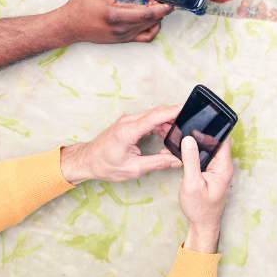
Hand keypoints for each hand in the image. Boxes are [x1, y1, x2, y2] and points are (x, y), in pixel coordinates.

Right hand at [53, 0, 172, 43]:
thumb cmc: (80, 4)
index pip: (146, 14)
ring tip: (156, 3)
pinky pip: (145, 37)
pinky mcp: (124, 40)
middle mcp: (122, 30)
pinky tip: (152, 17)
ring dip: (158, 17)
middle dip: (161, 9)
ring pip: (150, 28)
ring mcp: (124, 37)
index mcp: (115, 15)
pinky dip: (153, 27)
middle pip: (151, 21)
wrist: (69, 26)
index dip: (161, 8)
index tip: (170, 0)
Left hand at [60, 105, 182, 184]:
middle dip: (173, 116)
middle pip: (156, 113)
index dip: (172, 111)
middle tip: (189, 123)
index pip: (155, 117)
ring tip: (178, 133)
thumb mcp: (133, 168)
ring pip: (152, 115)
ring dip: (166, 121)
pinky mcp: (128, 123)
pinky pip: (147, 118)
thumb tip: (176, 160)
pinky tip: (165, 133)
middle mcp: (128, 122)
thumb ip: (157, 163)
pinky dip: (158, 123)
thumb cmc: (105, 165)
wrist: (87, 160)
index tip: (186, 108)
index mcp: (128, 131)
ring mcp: (127, 120)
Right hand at [180, 137, 234, 252]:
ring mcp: (218, 169)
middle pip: (215, 141)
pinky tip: (184, 150)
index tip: (196, 122)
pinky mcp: (211, 172)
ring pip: (209, 148)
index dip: (210, 129)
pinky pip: (205, 156)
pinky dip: (195, 152)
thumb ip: (190, 160)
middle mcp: (224, 165)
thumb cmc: (200, 208)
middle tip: (184, 127)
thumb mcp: (192, 183)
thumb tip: (189, 139)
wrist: (203, 224)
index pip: (222, 139)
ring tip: (181, 136)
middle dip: (201, 133)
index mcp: (224, 166)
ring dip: (197, 143)